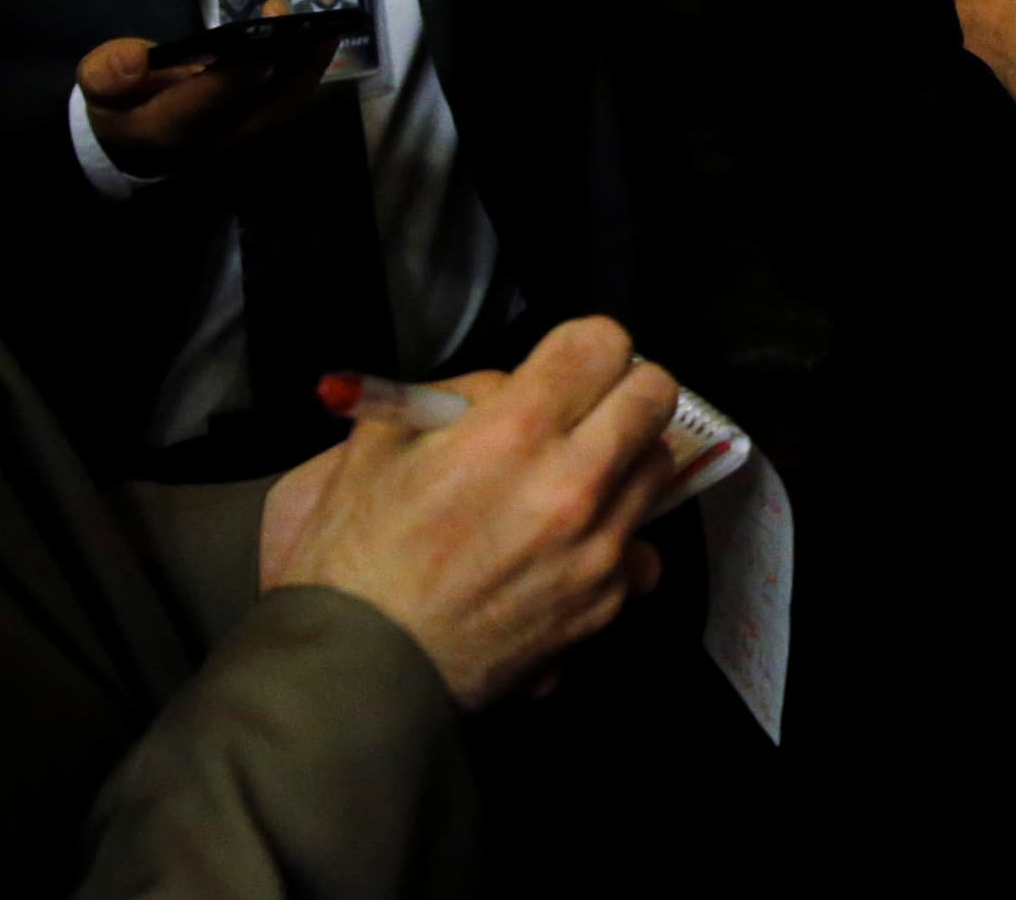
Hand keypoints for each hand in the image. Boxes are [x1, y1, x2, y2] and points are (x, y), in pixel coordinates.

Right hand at [79, 3, 336, 175]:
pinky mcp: (259, 124)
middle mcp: (217, 136)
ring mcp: (244, 134)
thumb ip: (108, 74)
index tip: (260, 41)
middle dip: (294, 65)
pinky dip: (307, 68)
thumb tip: (136, 59)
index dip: (236, 75)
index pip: (210, 103)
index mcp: (172, 126)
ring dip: (309, 64)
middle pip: (270, 108)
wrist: (133, 144)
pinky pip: (293, 98)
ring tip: (321, 22)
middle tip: (304, 21)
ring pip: (290, 104)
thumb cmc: (118, 105)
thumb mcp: (96, 89)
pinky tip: (314, 34)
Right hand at [255, 315, 677, 709]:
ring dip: (624, 461)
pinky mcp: (607, 603)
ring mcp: (598, 548)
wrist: (361, 674)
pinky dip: (619, 542)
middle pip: (653, 394)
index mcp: (514, 431)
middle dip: (621, 390)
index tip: (563, 366)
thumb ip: (458, 397)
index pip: (602, 342)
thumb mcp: (383, 443)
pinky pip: (644, 549)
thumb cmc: (357, 556)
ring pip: (658, 467)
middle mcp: (573, 484)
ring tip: (573, 481)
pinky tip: (572, 551)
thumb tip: (511, 389)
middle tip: (583, 412)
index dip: (582, 347)